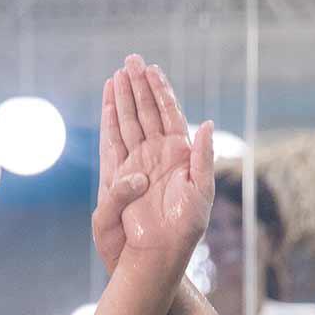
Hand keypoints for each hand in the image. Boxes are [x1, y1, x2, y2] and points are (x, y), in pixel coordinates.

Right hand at [94, 56, 212, 272]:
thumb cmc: (185, 229)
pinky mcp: (120, 175)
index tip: (153, 68)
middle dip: (139, 85)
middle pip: (147, 112)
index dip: (161, 91)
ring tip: (119, 73)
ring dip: (124, 97)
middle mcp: (158, 155)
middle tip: (132, 59)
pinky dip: (110, 121)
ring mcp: (138, 163)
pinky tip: (108, 103)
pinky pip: (113, 142)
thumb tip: (205, 124)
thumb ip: (203, 157)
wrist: (158, 255)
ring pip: (129, 122)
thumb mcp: (201, 192)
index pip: (169, 114)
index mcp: (180, 155)